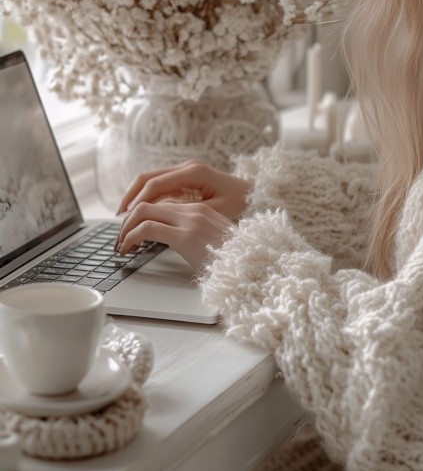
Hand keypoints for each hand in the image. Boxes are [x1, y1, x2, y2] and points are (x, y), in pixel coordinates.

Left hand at [115, 200, 230, 269]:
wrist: (255, 266)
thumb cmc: (236, 262)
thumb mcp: (214, 244)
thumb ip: (195, 237)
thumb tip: (176, 245)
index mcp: (202, 210)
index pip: (162, 205)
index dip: (142, 218)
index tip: (132, 234)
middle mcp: (194, 210)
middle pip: (148, 204)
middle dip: (127, 221)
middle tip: (119, 239)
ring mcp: (189, 221)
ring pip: (142, 211)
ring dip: (125, 229)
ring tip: (120, 246)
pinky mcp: (184, 236)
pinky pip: (146, 229)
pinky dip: (130, 238)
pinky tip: (127, 250)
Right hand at [116, 159, 251, 221]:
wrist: (255, 194)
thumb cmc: (240, 203)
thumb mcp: (216, 210)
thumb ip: (189, 211)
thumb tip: (161, 217)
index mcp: (193, 172)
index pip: (155, 185)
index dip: (137, 202)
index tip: (126, 218)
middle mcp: (186, 167)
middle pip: (147, 178)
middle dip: (129, 197)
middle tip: (118, 218)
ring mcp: (184, 172)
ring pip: (150, 181)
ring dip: (135, 197)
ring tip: (124, 217)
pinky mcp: (184, 180)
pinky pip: (159, 187)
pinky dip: (146, 199)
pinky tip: (139, 214)